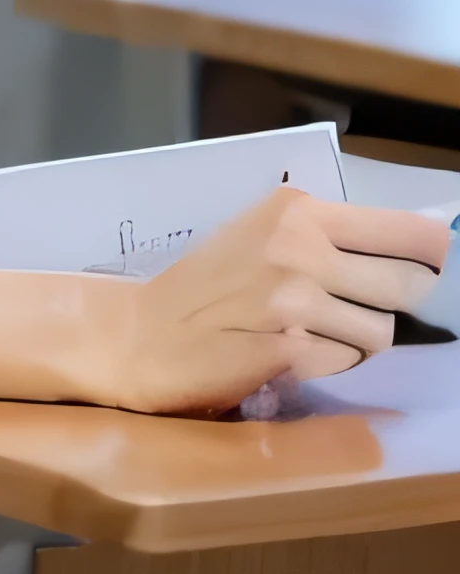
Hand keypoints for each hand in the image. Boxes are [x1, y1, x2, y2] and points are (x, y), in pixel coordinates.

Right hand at [97, 189, 448, 414]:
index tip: (430, 267)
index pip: (410, 231)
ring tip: (315, 333)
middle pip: (409, 283)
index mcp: (297, 209)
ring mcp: (293, 300)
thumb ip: (328, 236)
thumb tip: (415, 250)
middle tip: (361, 307)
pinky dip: (329, 364)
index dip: (432, 255)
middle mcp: (299, 246)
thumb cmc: (207, 284)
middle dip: (395, 303)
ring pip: (381, 331)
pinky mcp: (288, 350)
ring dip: (358, 341)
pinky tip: (291, 354)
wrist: (143, 333)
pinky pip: (347, 363)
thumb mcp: (263, 234)